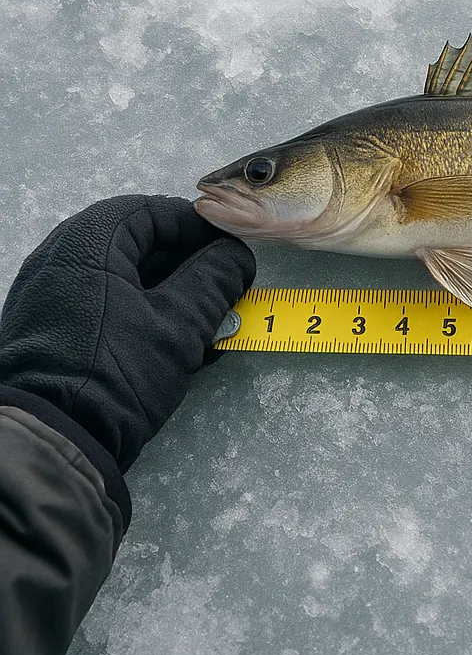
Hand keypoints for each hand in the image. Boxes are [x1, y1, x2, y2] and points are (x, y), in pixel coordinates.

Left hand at [0, 195, 254, 470]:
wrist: (50, 442)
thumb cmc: (116, 371)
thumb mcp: (180, 324)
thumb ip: (216, 279)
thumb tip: (238, 257)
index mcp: (88, 244)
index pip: (152, 211)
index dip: (200, 227)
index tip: (233, 249)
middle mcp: (62, 260)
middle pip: (139, 245)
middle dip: (191, 265)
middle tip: (227, 286)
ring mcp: (53, 297)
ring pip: (127, 278)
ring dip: (174, 294)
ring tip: (211, 322)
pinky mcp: (54, 331)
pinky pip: (109, 305)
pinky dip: (148, 315)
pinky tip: (182, 345)